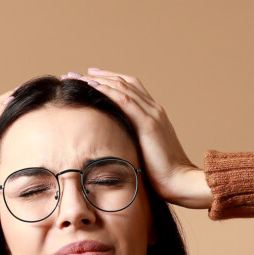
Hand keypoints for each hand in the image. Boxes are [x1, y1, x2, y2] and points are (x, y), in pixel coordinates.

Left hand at [71, 69, 211, 209]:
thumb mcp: (142, 151)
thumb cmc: (161, 173)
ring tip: (75, 77)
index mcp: (153, 114)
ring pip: (122, 87)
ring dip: (96, 80)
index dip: (108, 80)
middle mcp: (153, 109)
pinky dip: (107, 91)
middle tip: (74, 73)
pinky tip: (91, 86)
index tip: (88, 76)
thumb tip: (111, 143)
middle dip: (98, 76)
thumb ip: (130, 140)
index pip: (129, 88)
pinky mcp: (148, 124)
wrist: (180, 181)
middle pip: (123, 82)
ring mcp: (152, 114)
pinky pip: (125, 101)